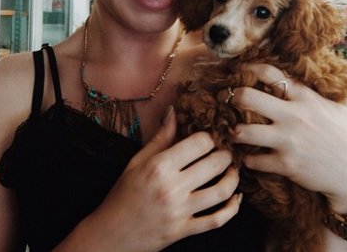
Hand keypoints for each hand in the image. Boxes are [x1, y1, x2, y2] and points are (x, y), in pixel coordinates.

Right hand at [89, 107, 240, 251]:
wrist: (110, 235)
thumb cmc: (123, 194)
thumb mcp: (137, 161)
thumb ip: (160, 137)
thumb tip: (174, 111)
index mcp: (159, 166)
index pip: (199, 143)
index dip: (210, 136)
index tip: (212, 136)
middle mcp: (171, 188)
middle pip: (214, 163)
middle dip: (226, 154)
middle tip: (226, 150)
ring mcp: (180, 211)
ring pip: (221, 191)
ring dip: (233, 178)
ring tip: (232, 170)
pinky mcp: (184, 231)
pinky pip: (217, 220)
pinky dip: (232, 209)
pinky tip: (235, 198)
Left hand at [231, 64, 346, 213]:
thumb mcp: (346, 105)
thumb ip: (331, 86)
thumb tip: (325, 67)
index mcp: (305, 98)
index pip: (270, 74)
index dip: (250, 69)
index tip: (241, 71)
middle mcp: (293, 116)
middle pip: (248, 97)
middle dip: (231, 96)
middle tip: (226, 99)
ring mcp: (287, 141)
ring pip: (244, 132)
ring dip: (234, 131)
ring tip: (233, 131)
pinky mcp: (285, 165)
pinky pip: (253, 160)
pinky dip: (246, 159)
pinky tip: (247, 157)